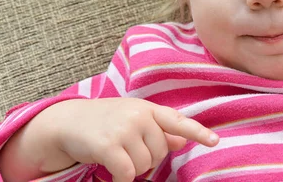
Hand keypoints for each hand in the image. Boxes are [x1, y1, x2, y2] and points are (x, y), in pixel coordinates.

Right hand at [43, 98, 218, 181]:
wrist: (68, 121)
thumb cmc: (106, 121)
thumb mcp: (134, 120)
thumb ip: (159, 130)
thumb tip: (182, 141)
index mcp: (148, 108)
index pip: (177, 120)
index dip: (198, 132)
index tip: (215, 141)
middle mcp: (138, 115)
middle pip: (160, 152)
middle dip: (146, 158)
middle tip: (128, 150)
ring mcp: (123, 129)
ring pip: (144, 165)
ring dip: (131, 168)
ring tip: (117, 155)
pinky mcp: (108, 145)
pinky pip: (126, 173)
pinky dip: (120, 179)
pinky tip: (109, 170)